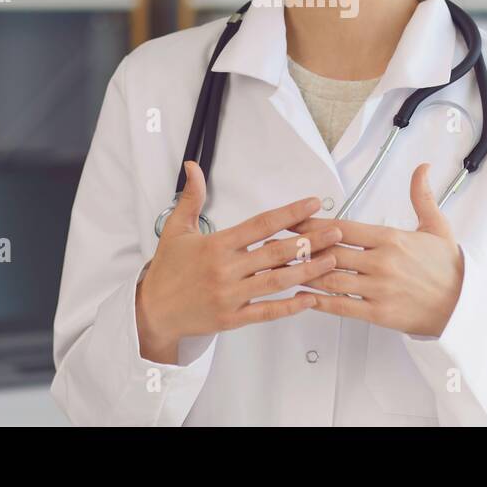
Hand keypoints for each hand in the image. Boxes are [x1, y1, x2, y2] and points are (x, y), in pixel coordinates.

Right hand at [135, 161, 341, 362]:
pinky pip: (266, 312)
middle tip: (335, 232)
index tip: (312, 204)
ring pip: (276, 283)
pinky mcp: (232, 319)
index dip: (289, 214)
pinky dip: (290, 307)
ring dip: (307, 271)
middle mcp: (225, 270)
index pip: (260, 224)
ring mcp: (230, 296)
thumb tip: (192, 167)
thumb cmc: (167, 270)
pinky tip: (311, 299)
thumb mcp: (176, 229)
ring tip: (331, 260)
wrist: (151, 312)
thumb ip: (192, 198)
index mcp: (216, 245)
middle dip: (310, 241)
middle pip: (275, 253)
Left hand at [288, 163, 464, 337]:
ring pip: (330, 278)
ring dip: (303, 273)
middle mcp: (381, 261)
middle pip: (330, 250)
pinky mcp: (379, 313)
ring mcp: (378, 288)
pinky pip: (342, 306)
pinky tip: (302, 298)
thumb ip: (422, 196)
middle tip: (275, 244)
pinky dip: (319, 301)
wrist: (464, 305)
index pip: (342, 227)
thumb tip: (423, 168)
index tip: (292, 221)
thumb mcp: (437, 226)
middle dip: (300, 247)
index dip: (313, 224)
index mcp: (390, 238)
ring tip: (281, 269)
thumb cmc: (449, 267)